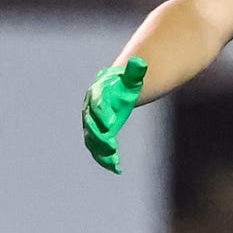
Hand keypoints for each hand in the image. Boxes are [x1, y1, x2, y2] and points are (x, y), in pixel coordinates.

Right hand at [82, 57, 147, 173]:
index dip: (103, 113)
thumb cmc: (124, 84)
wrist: (115, 90)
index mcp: (97, 94)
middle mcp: (90, 110)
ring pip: (92, 140)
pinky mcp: (97, 136)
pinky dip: (105, 160)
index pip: (98, 104)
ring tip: (114, 162)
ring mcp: (92, 124)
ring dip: (101, 152)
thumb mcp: (132, 77)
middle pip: (91, 125)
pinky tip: (118, 169)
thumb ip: (135, 72)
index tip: (112, 124)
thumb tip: (141, 63)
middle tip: (112, 147)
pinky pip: (97, 150)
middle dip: (100, 136)